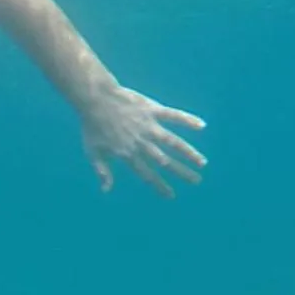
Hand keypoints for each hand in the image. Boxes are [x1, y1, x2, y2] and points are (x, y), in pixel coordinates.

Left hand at [78, 84, 206, 196]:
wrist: (94, 100)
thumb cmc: (92, 126)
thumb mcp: (93, 152)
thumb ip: (102, 171)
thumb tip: (106, 190)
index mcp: (127, 154)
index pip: (147, 175)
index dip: (159, 186)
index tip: (171, 195)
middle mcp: (141, 143)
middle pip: (165, 161)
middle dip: (181, 173)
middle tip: (196, 181)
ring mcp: (148, 126)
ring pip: (173, 142)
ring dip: (189, 153)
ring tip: (202, 162)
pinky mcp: (152, 110)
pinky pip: (173, 115)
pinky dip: (187, 120)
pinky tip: (201, 126)